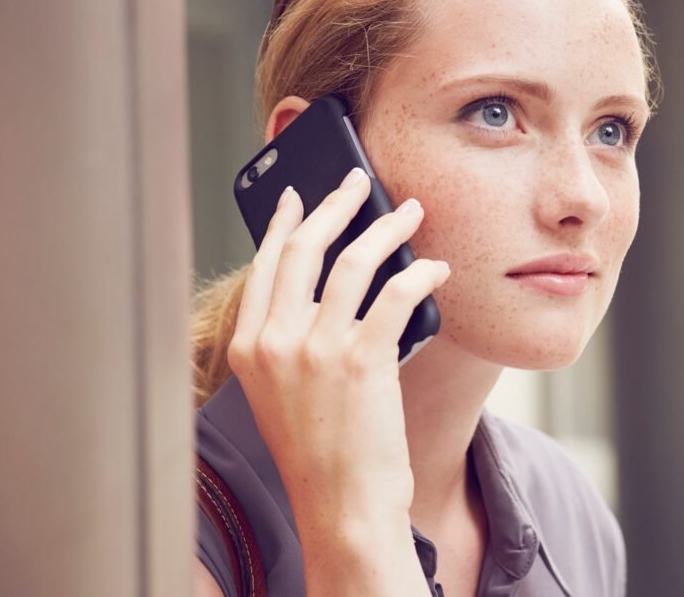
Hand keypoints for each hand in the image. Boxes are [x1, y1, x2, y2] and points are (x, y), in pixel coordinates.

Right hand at [227, 167, 449, 534]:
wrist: (341, 503)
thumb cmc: (319, 452)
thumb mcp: (282, 393)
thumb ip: (288, 341)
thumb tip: (325, 286)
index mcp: (248, 348)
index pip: (264, 265)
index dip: (282, 223)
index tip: (298, 197)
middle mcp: (274, 343)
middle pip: (304, 248)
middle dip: (336, 204)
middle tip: (360, 181)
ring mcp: (316, 350)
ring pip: (352, 261)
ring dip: (387, 227)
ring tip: (411, 212)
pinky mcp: (361, 360)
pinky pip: (396, 294)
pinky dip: (420, 273)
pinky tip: (434, 268)